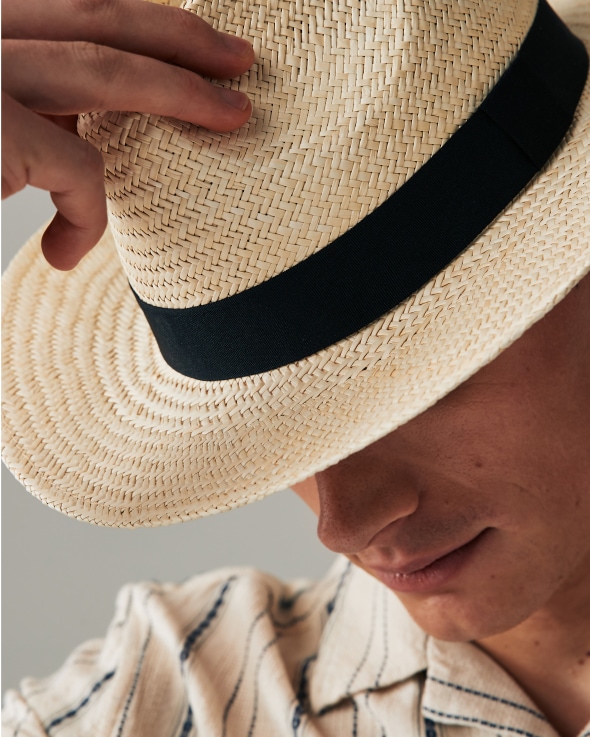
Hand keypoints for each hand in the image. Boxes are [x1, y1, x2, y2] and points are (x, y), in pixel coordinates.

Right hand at [1, 0, 254, 269]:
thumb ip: (23, 112)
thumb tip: (71, 139)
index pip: (74, 10)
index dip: (141, 22)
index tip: (193, 44)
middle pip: (96, 15)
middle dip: (180, 37)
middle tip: (240, 58)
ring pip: (103, 72)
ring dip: (184, 94)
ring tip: (236, 117)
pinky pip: (75, 167)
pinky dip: (84, 214)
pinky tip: (66, 251)